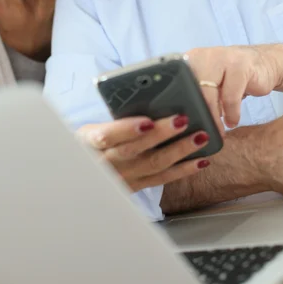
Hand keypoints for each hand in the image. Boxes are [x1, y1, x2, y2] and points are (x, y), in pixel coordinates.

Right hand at [76, 114, 211, 191]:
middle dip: (161, 135)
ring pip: (153, 165)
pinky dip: (183, 170)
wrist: (81, 175)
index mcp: (91, 143)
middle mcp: (107, 163)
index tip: (147, 121)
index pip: (107, 137)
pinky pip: (162, 179)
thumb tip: (147, 97)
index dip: (127, 130)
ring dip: (179, 151)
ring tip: (200, 136)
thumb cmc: (88, 142)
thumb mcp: (90, 127)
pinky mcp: (136, 186)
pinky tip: (201, 160)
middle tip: (182, 119)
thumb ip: (114, 119)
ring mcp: (124, 178)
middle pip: (135, 150)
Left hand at [187, 45, 279, 127]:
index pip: (178, 84)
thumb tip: (183, 122)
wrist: (267, 63)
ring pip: (209, 93)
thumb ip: (198, 94)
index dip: (182, 107)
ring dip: (214, 116)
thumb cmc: (234, 78)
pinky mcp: (240, 65)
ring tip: (220, 130)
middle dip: (198, 114)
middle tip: (204, 133)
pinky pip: (230, 96)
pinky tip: (233, 121)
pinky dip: (232, 112)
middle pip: (192, 89)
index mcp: (191, 59)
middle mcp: (203, 55)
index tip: (185, 127)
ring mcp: (221, 57)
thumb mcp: (213, 84)